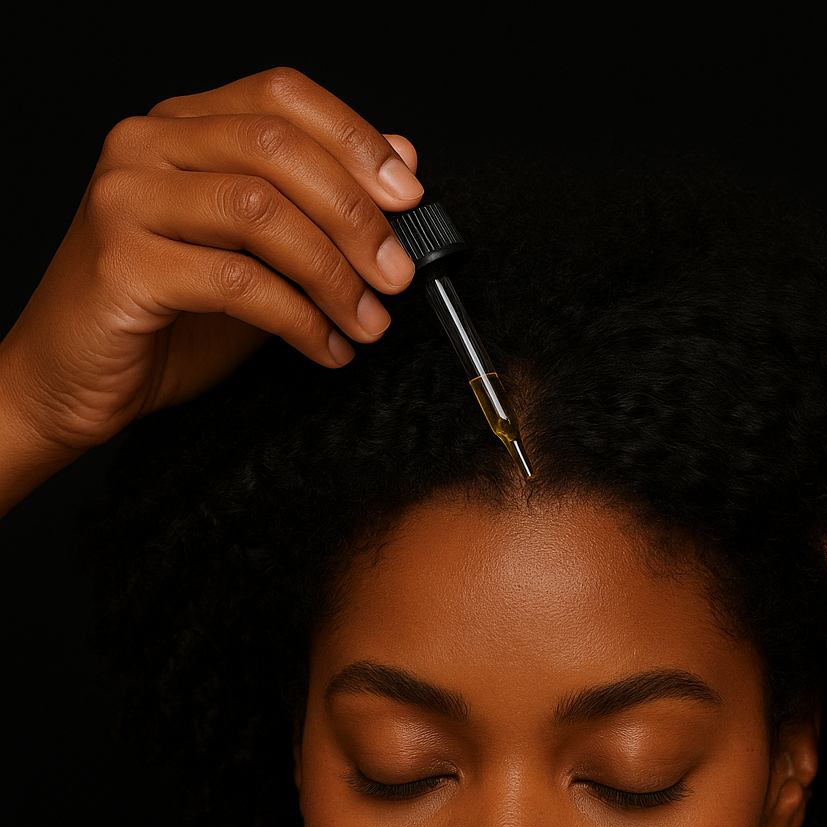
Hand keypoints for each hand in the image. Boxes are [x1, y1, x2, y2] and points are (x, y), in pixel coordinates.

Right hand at [0, 68, 420, 484]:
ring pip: (260, 211)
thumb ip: (312, 212)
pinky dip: (298, 320)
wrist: (71, 383)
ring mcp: (126, 198)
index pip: (280, 96)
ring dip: (332, 273)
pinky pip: (236, 282)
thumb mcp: (255, 258)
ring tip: (368, 322)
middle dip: (355, 215)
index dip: (354, 139)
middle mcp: (144, 144)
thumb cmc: (161, 324)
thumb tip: (401, 163)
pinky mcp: (122, 262)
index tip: (410, 196)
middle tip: (398, 275)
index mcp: (179, 127)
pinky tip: (326, 348)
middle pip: (277, 149)